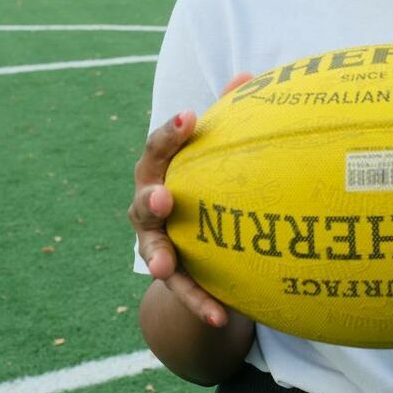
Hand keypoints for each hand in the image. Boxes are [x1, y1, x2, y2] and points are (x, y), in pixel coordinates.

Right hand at [128, 72, 251, 328]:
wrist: (196, 240)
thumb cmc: (206, 179)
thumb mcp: (215, 151)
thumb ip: (227, 117)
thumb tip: (248, 74)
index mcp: (160, 168)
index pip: (160, 147)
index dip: (172, 132)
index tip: (191, 117)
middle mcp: (149, 205)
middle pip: (144, 201)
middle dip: (152, 198)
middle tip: (164, 197)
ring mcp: (156, 242)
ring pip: (153, 250)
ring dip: (159, 257)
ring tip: (164, 268)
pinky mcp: (174, 277)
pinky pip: (185, 292)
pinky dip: (199, 305)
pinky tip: (220, 318)